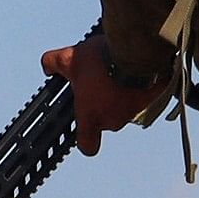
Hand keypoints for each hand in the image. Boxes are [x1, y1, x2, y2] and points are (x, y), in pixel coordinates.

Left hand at [41, 36, 156, 155]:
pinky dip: (139, 88)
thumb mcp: (69, 58)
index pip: (87, 146)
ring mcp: (133, 113)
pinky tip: (134, 70)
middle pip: (105, 120)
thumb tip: (47, 66)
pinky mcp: (152, 101)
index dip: (86, 139)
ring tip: (116, 71)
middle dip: (102, 103)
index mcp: (91, 118)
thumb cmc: (100, 61)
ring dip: (121, 95)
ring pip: (124, 108)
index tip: (85, 126)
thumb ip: (53, 62)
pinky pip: (143, 98)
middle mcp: (112, 121)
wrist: (135, 51)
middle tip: (99, 81)